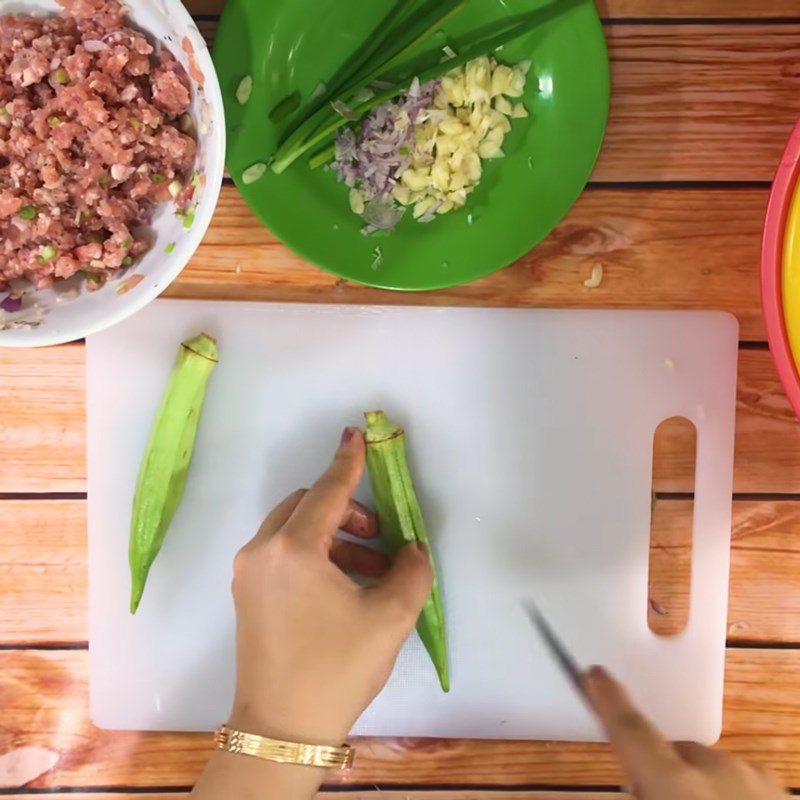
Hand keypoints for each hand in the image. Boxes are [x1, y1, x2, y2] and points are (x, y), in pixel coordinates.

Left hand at [229, 427, 432, 744]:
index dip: (348, 463)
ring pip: (293, 530)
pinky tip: (343, 586)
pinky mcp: (247, 595)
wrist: (281, 728)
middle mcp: (263, 551)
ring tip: (371, 570)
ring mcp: (249, 574)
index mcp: (293, 549)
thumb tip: (411, 549)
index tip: (358, 436)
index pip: (327, 492)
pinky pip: (282, 554)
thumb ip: (411, 572)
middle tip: (378, 536)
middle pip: (306, 506)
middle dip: (346, 511)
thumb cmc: (336, 669)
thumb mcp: (389, 618)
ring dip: (333, 537)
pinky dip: (313, 555)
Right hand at [584, 666, 787, 798]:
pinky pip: (746, 790)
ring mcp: (759, 783)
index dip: (610, 702)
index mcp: (676, 786)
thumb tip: (641, 784)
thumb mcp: (663, 796)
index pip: (631, 731)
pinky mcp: (782, 795)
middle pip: (673, 757)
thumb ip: (645, 791)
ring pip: (712, 774)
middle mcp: (718, 772)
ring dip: (701, 795)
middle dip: (662, 780)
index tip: (595, 675)